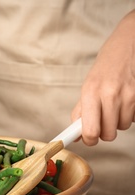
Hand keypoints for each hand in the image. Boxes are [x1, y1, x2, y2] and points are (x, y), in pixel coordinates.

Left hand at [72, 10, 134, 145]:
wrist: (127, 44)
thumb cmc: (105, 68)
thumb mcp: (87, 87)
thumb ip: (81, 111)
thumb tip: (75, 136)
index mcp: (90, 92)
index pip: (89, 130)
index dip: (88, 140)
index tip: (88, 140)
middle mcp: (109, 94)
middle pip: (108, 134)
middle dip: (104, 132)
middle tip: (102, 121)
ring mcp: (128, 94)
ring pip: (122, 127)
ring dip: (118, 122)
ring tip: (115, 105)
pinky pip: (134, 118)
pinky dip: (129, 114)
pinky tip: (126, 100)